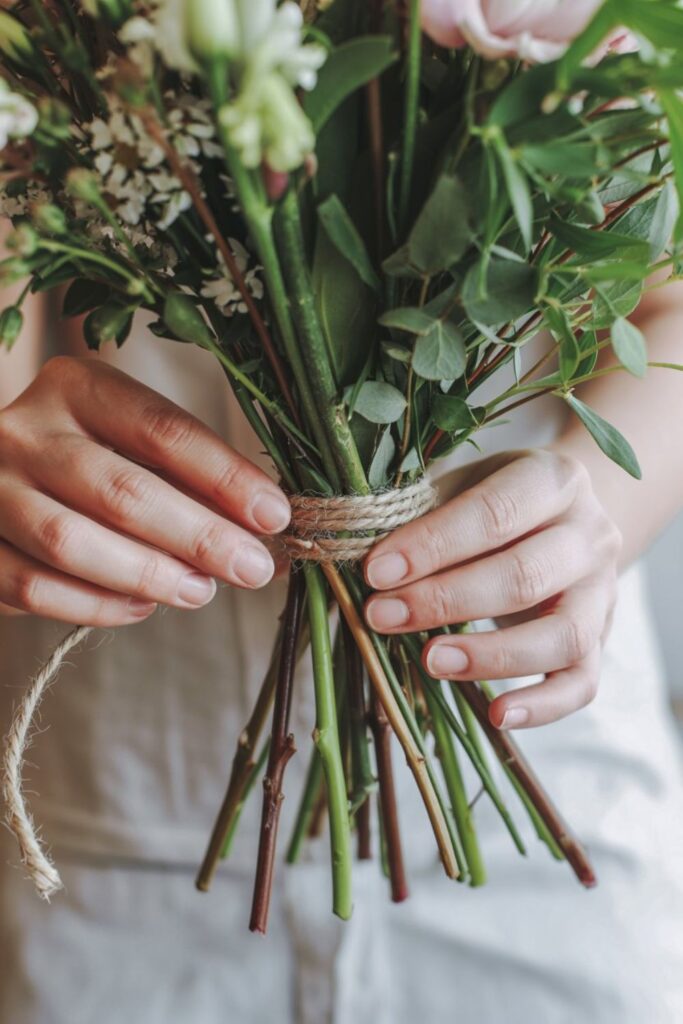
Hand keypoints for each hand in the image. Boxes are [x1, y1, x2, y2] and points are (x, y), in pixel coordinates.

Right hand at [0, 357, 290, 624]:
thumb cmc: (88, 458)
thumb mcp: (132, 443)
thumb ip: (191, 478)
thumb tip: (267, 531)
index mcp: (77, 387)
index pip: (161, 429)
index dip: (224, 476)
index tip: (273, 514)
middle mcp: (26, 431)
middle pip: (121, 490)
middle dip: (198, 536)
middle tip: (251, 568)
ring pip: (71, 543)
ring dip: (148, 575)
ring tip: (199, 590)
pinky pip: (34, 587)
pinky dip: (97, 606)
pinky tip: (142, 606)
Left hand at [363, 450, 621, 729]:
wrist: (564, 519)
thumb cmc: (495, 502)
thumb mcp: (461, 486)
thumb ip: (418, 513)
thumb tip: (353, 553)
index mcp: (554, 480)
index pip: (495, 512)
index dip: (433, 544)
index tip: (376, 572)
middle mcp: (590, 534)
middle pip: (524, 575)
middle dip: (445, 600)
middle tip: (381, 616)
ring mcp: (602, 591)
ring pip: (562, 635)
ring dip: (491, 656)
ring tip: (430, 662)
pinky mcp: (601, 639)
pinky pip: (582, 683)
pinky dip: (542, 706)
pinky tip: (495, 716)